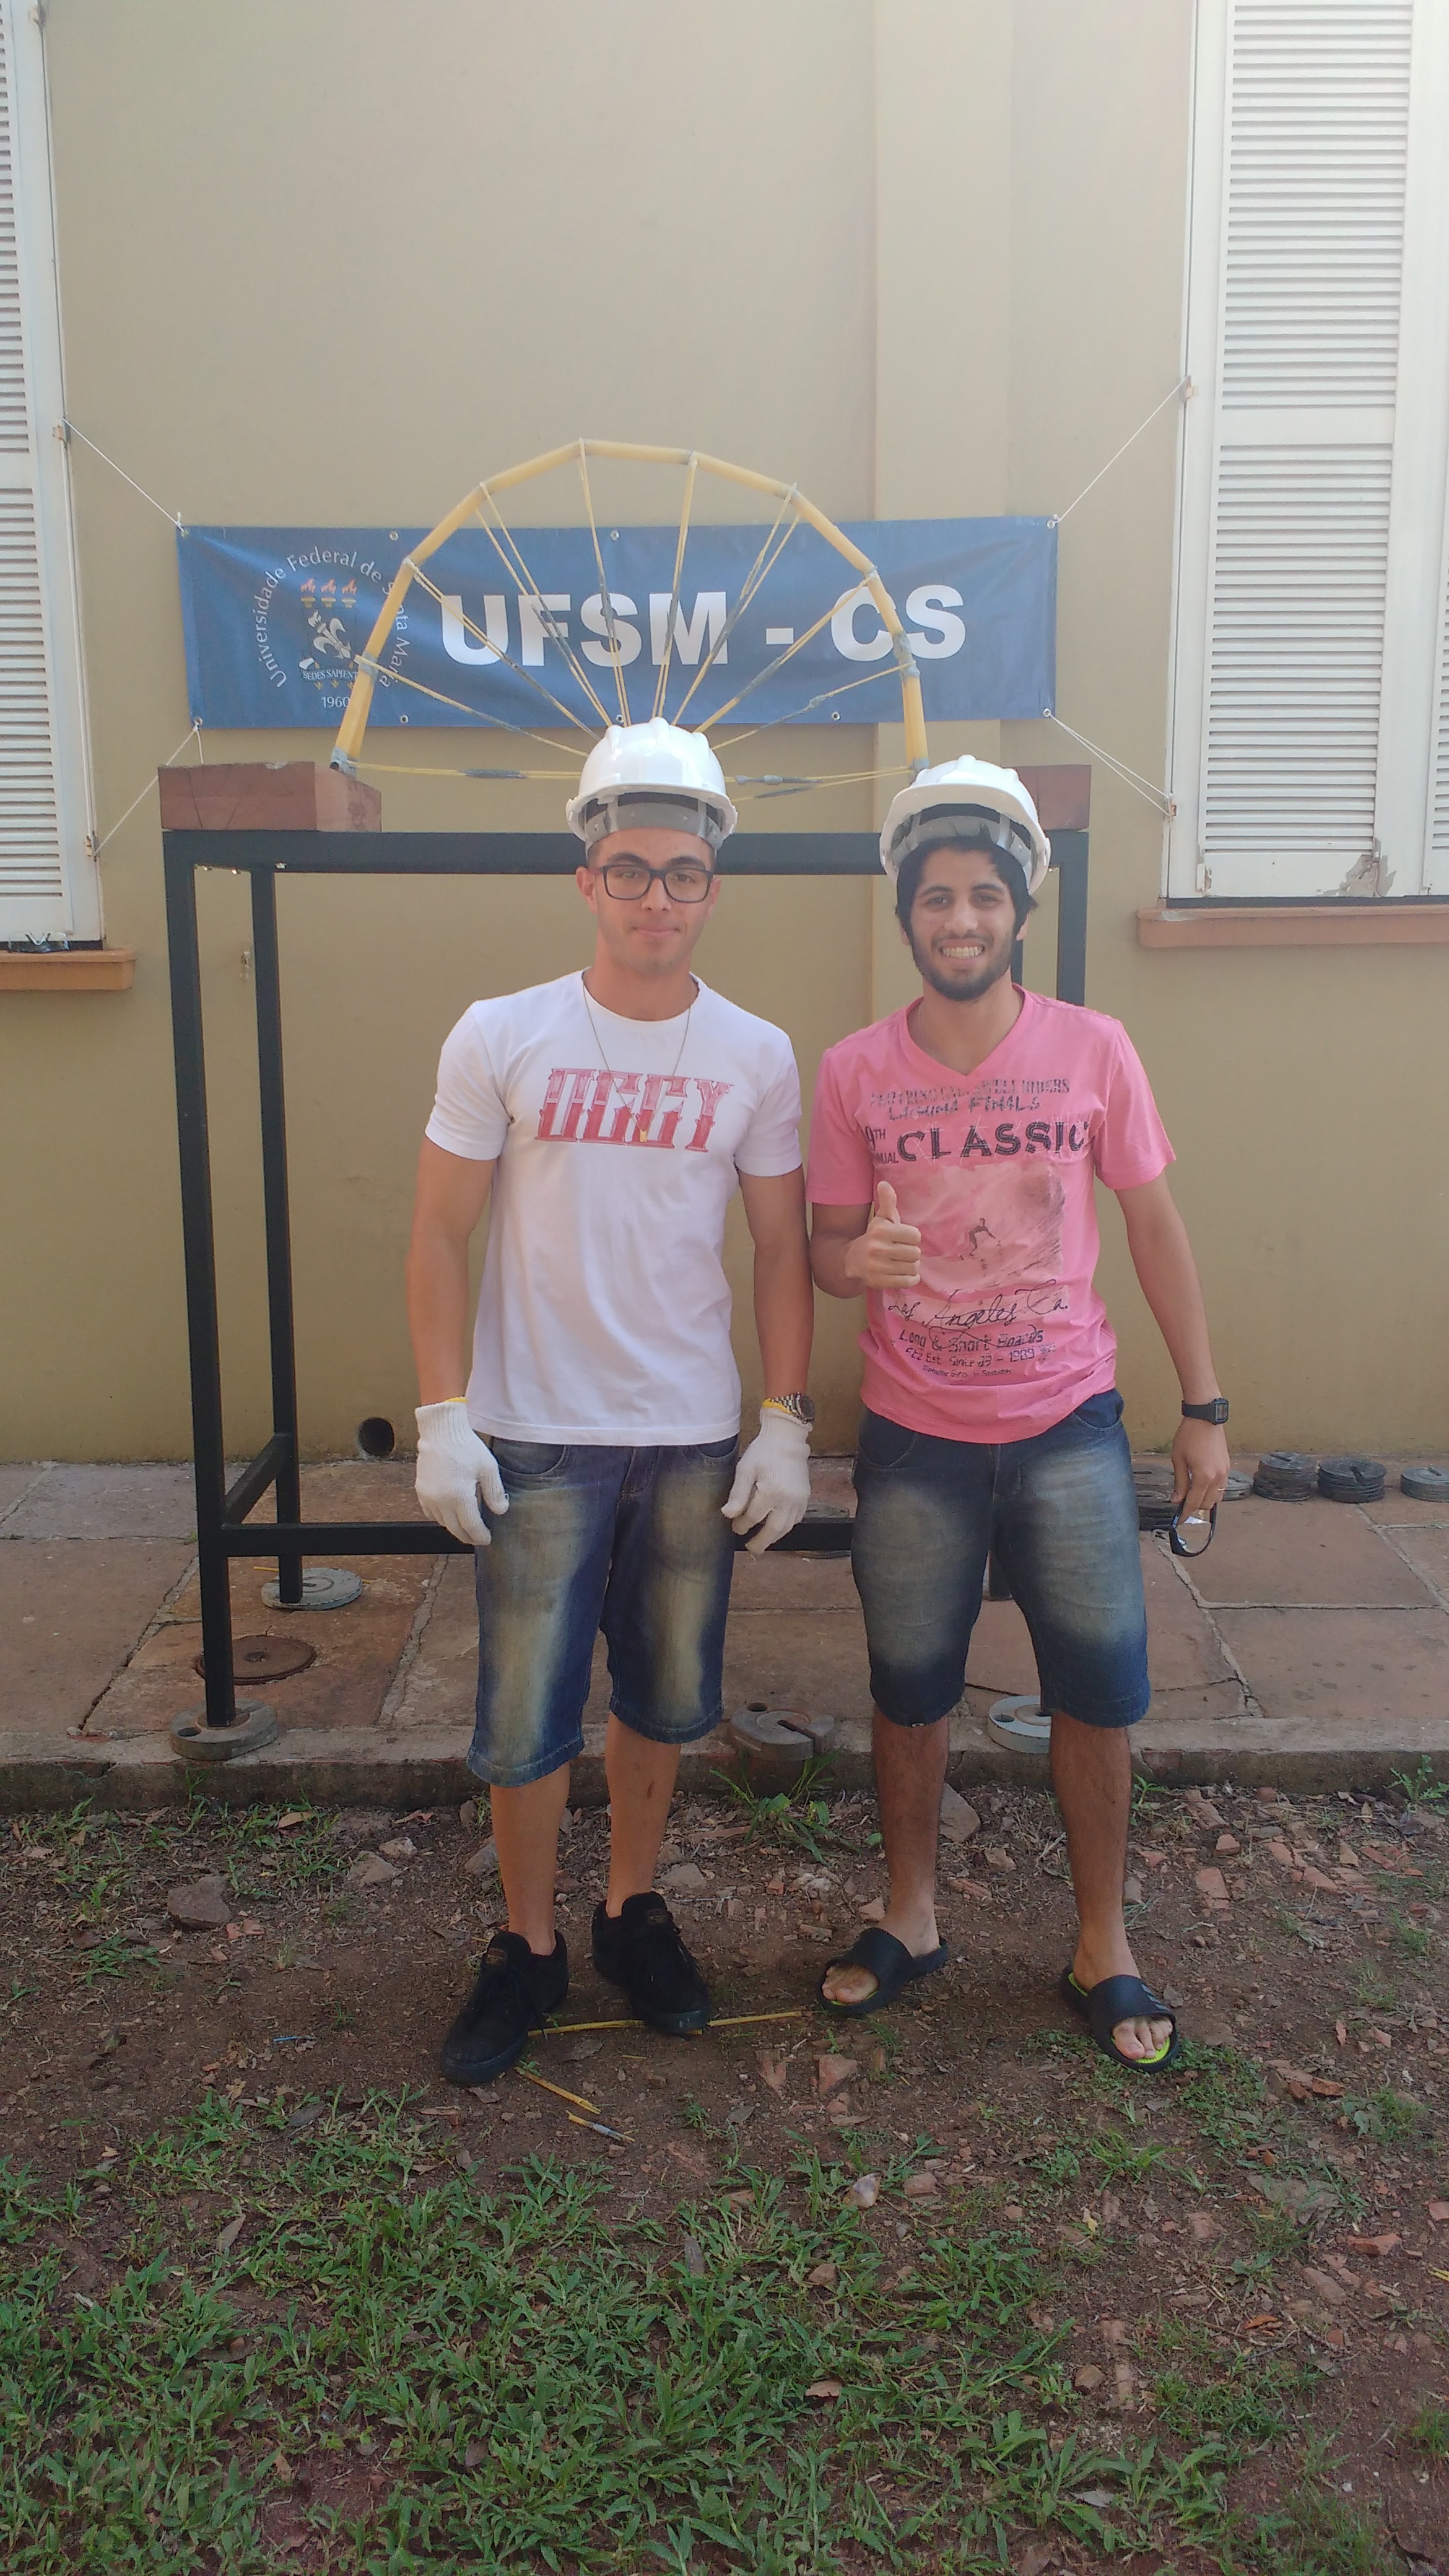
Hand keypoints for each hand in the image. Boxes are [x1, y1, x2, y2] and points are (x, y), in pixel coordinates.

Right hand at [414, 1400, 508, 1547]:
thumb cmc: (465, 1447)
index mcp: (459, 1496)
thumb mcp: (488, 1468)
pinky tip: (450, 1513)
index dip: (480, 1536)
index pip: (471, 1526)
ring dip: (454, 1527)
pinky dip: (441, 1517)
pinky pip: (431, 1513)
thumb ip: (495, 1492)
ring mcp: (428, 1497)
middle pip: (455, 1529)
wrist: (441, 1432)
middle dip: (468, 1537)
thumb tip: (500, 1511)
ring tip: (466, 1525)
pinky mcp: (421, 1491)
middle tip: (477, 1538)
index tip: (487, 1539)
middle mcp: (441, 1501)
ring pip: (442, 1523)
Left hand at [723, 1409, 811, 1554]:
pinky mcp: (805, 1497)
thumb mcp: (745, 1469)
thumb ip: (738, 1494)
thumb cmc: (763, 1452)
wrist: (787, 1439)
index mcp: (770, 1492)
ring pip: (787, 1527)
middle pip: (773, 1529)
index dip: (742, 1525)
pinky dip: (786, 1526)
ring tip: (763, 1542)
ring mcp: (799, 1499)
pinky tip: (777, 1527)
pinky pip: (797, 1518)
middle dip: (761, 1542)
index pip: (753, 1517)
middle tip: (751, 1548)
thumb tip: (728, 1515)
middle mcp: (788, 1499)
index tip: (734, 1526)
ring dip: (774, 1537)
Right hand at [843, 1181, 921, 1289]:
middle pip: (915, 1253)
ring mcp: (877, 1267)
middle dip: (912, 1253)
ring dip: (912, 1267)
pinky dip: (909, 1279)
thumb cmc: (874, 1237)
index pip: (915, 1236)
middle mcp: (877, 1248)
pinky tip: (903, 1274)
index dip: (912, 1238)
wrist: (853, 1260)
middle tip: (904, 1253)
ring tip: (903, 1263)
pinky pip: (906, 1282)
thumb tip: (884, 1183)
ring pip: (912, 1268)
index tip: (904, 1239)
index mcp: (881, 1230)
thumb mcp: (881, 1218)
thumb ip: (887, 1201)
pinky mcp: (879, 1282)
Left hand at [1170, 1416, 1229, 1523]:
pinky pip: (1222, 1487)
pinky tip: (1203, 1486)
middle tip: (1183, 1506)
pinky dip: (1213, 1491)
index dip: (1186, 1514)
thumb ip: (1179, 1482)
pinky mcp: (1227, 1466)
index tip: (1179, 1520)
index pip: (1194, 1503)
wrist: (1205, 1419)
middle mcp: (1217, 1477)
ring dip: (1206, 1500)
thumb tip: (1177, 1499)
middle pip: (1207, 1504)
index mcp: (1203, 1477)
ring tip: (1193, 1497)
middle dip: (1195, 1508)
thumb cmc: (1188, 1436)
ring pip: (1217, 1497)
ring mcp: (1224, 1472)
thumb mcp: (1178, 1459)